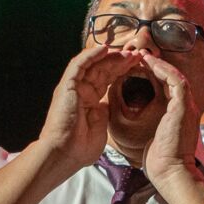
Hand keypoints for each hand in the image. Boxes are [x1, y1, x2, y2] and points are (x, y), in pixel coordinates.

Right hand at [37, 44, 137, 171]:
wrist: (65, 153)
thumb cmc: (80, 148)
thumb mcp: (100, 127)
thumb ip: (104, 113)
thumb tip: (108, 104)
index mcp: (90, 101)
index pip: (108, 80)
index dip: (123, 71)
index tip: (138, 66)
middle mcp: (81, 91)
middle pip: (103, 70)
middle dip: (121, 62)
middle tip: (138, 55)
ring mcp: (73, 87)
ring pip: (93, 65)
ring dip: (111, 57)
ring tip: (128, 53)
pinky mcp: (67, 86)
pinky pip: (78, 65)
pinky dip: (91, 56)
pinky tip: (105, 50)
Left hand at [141, 54, 203, 188]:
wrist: (170, 172)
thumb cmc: (160, 160)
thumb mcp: (153, 135)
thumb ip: (150, 123)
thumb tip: (135, 118)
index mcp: (179, 114)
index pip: (170, 88)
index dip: (156, 75)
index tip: (140, 67)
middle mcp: (185, 108)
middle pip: (174, 78)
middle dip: (157, 66)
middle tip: (141, 56)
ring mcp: (186, 107)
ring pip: (175, 76)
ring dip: (159, 64)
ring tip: (143, 56)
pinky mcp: (183, 107)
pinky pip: (176, 81)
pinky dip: (163, 70)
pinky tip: (149, 63)